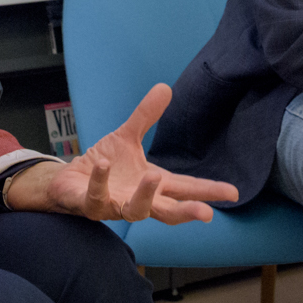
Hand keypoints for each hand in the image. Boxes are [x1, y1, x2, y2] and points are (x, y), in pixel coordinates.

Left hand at [6, 84, 238, 223]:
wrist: (68, 180)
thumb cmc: (104, 165)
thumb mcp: (127, 137)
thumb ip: (146, 116)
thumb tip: (165, 87)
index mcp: (152, 185)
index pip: (185, 188)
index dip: (209, 191)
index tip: (233, 193)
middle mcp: (138, 200)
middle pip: (168, 211)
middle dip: (187, 212)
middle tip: (206, 214)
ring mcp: (115, 206)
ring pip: (135, 211)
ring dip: (145, 196)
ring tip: (153, 177)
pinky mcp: (90, 205)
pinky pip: (97, 196)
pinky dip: (100, 179)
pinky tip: (102, 163)